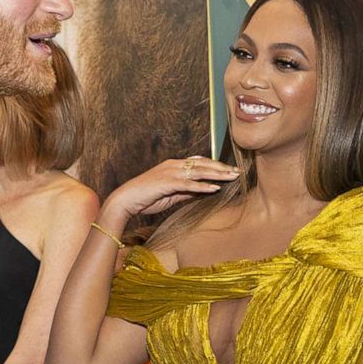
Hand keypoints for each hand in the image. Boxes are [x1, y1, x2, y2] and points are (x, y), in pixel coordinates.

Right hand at [97, 157, 240, 227]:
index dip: (215, 165)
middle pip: (202, 164)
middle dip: (221, 167)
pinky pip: (188, 183)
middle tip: (237, 171)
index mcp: (173, 165)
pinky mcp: (166, 182)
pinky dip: (202, 186)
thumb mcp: (171, 195)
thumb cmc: (146, 198)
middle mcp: (173, 165)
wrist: (125, 200)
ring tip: (232, 177)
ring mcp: (169, 172)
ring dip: (217, 174)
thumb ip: (186, 191)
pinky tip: (215, 188)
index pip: (198, 162)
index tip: (229, 170)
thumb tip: (204, 191)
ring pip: (198, 171)